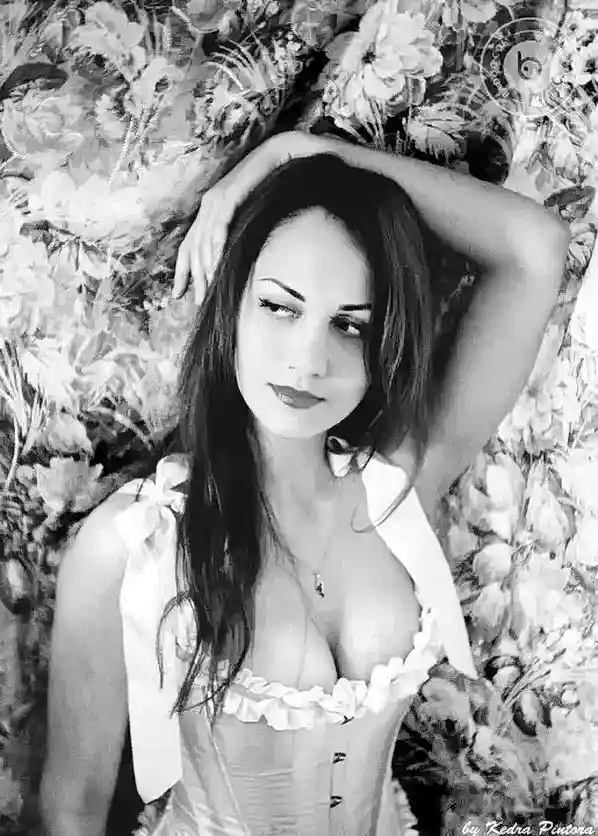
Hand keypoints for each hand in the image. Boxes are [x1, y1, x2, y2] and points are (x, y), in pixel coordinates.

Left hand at [172, 130, 333, 303]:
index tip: (178, 293)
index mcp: (209, 211)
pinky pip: (219, 226)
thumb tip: (236, 258)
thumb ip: (238, 232)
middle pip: (193, 248)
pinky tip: (217, 263)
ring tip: (209, 289)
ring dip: (205, 267)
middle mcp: (207, 205)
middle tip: (198, 301)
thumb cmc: (268, 184)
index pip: (188, 245)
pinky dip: (217, 245)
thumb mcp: (248, 214)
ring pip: (204, 240)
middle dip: (194, 277)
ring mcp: (216, 199)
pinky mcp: (229, 195)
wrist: (280, 154)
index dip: (181, 271)